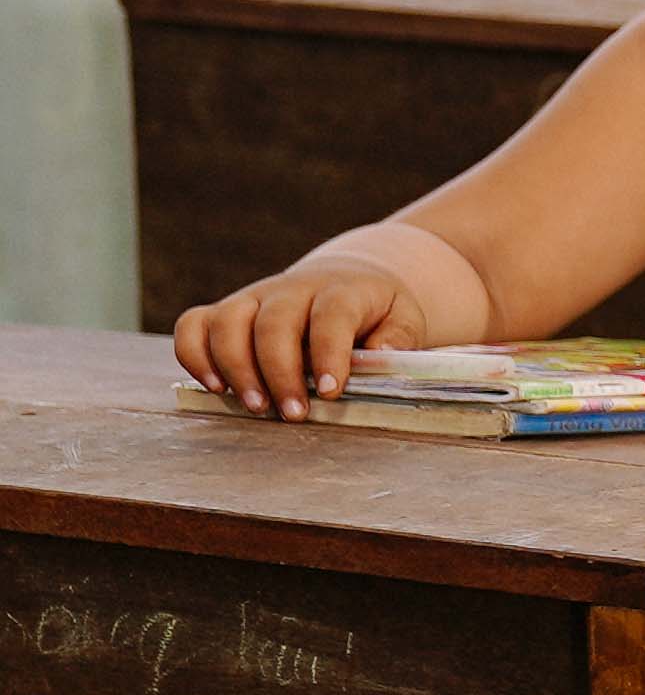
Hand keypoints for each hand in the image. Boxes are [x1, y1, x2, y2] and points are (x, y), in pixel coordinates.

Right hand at [172, 258, 426, 414]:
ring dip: (235, 368)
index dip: (328, 352)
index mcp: (340, 290)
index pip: (331, 315)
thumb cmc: (375, 312)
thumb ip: (398, 336)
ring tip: (255, 407)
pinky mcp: (224, 311)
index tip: (330, 391)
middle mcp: (290, 290)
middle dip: (279, 372)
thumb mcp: (402, 318)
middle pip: (274, 323)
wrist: (345, 280)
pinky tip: (215, 387)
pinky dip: (194, 355)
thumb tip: (381, 355)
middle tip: (292, 414)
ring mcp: (252, 298)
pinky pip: (193, 325)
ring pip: (227, 322)